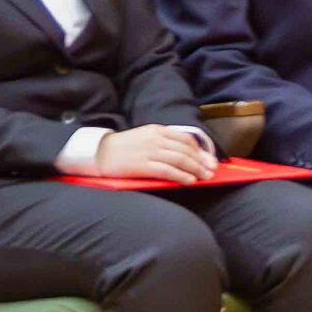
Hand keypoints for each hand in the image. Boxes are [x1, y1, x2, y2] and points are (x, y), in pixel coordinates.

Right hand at [95, 124, 219, 183]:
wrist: (99, 153)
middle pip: (186, 150)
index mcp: (157, 130)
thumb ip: (163, 141)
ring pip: (180, 160)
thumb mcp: (144, 137)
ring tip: (205, 177)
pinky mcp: (142, 165)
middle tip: (212, 171)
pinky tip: (190, 181)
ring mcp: (149, 152)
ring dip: (196, 169)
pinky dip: (181, 176)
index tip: (210, 159)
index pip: (185, 138)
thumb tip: (184, 153)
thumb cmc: (122, 148)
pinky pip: (167, 171)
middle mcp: (155, 139)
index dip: (200, 149)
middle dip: (202, 161)